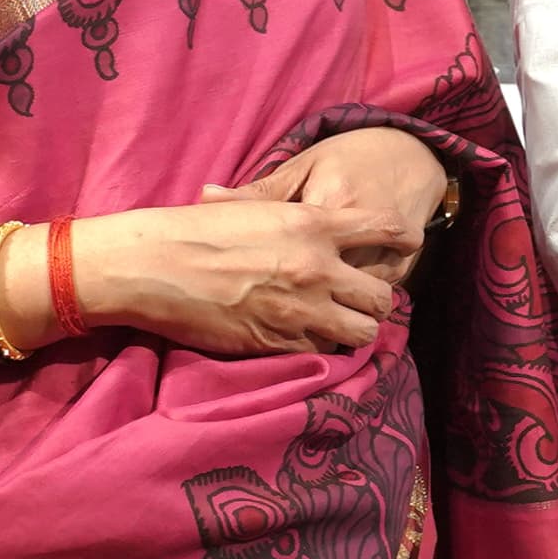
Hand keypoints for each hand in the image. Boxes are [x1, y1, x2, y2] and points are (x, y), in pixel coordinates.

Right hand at [75, 201, 403, 356]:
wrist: (151, 267)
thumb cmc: (192, 230)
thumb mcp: (250, 207)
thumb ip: (288, 212)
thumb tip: (312, 212)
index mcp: (313, 223)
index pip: (386, 228)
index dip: (403, 238)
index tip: (406, 245)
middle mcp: (318, 267)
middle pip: (382, 294)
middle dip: (377, 300)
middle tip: (361, 299)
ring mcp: (302, 308)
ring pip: (362, 331)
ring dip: (355, 329)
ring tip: (340, 324)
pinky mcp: (280, 340)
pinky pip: (322, 350)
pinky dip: (320, 347)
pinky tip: (306, 337)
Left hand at [213, 126, 452, 285]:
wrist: (414, 153)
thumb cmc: (348, 159)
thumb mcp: (302, 167)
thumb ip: (259, 191)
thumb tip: (204, 196)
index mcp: (325, 207)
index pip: (290, 255)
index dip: (265, 277)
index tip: (246, 283)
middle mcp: (356, 237)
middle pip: (322, 290)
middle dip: (300, 303)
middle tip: (277, 309)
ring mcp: (383, 254)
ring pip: (351, 300)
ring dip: (332, 308)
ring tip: (305, 309)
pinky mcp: (404, 265)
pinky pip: (371, 299)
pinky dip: (356, 302)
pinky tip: (337, 300)